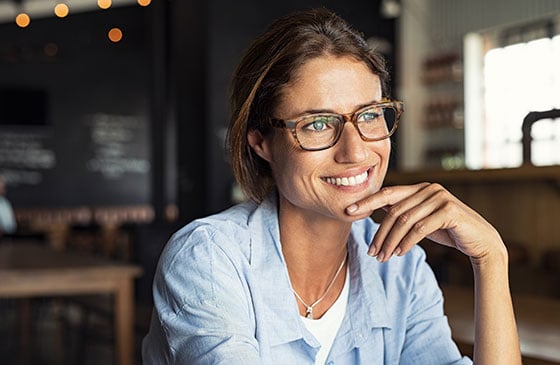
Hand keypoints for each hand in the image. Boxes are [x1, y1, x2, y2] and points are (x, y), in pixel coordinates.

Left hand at [345, 183, 504, 262]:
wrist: (481, 242)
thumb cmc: (448, 231)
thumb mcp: (422, 220)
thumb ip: (403, 212)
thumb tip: (376, 211)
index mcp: (419, 188)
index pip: (387, 193)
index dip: (366, 202)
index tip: (348, 211)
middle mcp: (429, 189)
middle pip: (394, 211)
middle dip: (380, 233)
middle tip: (371, 252)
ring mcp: (440, 198)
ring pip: (404, 220)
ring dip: (391, 241)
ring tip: (382, 257)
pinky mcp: (449, 210)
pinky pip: (420, 228)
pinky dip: (406, 242)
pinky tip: (399, 253)